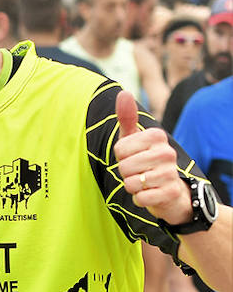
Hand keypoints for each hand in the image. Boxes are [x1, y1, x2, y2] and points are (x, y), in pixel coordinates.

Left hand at [113, 90, 189, 225]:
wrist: (171, 191)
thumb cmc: (146, 162)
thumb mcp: (134, 139)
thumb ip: (127, 118)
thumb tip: (123, 92)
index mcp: (157, 136)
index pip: (119, 149)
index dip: (121, 157)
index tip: (133, 157)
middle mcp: (167, 152)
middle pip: (124, 166)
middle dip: (125, 173)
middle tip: (139, 172)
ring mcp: (171, 173)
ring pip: (131, 182)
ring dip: (132, 186)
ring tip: (144, 182)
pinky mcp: (171, 192)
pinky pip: (140, 197)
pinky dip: (140, 199)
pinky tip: (150, 194)